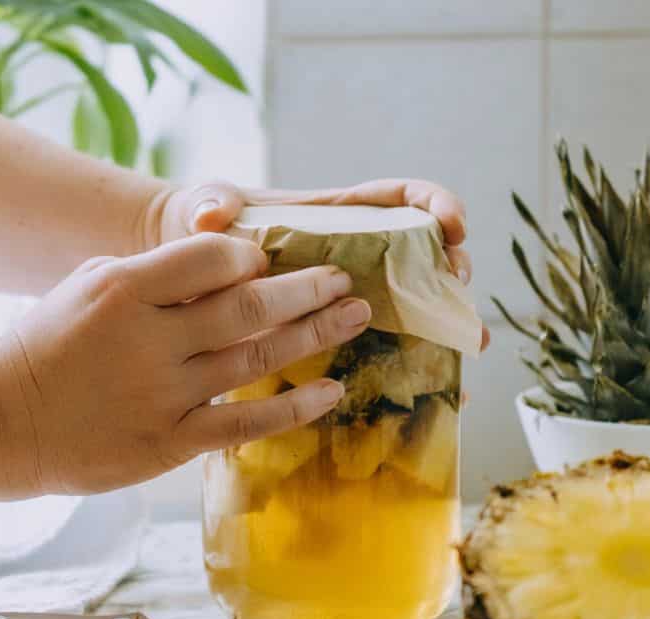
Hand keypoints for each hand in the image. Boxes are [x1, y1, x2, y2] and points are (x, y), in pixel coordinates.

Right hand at [0, 233, 371, 495]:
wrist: (3, 421)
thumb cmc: (49, 344)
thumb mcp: (88, 285)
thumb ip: (153, 273)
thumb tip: (226, 262)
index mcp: (124, 289)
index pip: (211, 257)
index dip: (252, 254)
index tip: (274, 257)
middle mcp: (149, 340)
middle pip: (249, 306)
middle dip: (307, 289)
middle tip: (343, 280)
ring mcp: (162, 394)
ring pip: (256, 359)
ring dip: (313, 335)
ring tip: (354, 317)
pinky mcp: (168, 442)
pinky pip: (245, 423)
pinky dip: (293, 407)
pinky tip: (329, 390)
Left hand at [156, 179, 489, 350]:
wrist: (181, 276)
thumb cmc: (201, 230)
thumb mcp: (204, 208)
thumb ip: (211, 203)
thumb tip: (213, 214)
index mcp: (335, 215)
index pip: (400, 200)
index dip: (435, 204)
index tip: (453, 224)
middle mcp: (356, 254)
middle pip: (424, 253)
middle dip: (452, 267)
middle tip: (458, 290)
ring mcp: (352, 297)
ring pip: (417, 303)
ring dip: (450, 318)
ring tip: (468, 342)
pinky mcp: (338, 336)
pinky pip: (387, 348)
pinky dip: (420, 363)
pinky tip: (444, 388)